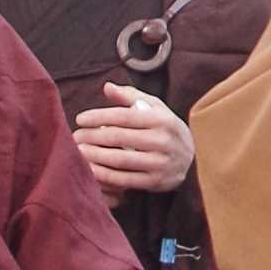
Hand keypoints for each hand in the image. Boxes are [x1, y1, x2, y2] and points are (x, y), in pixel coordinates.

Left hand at [75, 84, 193, 196]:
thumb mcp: (156, 108)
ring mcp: (160, 163)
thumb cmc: (167, 129)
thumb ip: (131, 96)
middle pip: (119, 137)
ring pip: (121, 160)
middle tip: (75, 136)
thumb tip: (107, 87)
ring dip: (95, 156)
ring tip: (79, 152)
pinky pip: (125, 180)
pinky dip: (105, 176)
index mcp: (162, 119)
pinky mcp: (156, 182)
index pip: (124, 116)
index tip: (80, 119)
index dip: (99, 117)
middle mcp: (163, 141)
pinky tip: (91, 170)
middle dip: (92, 136)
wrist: (195, 160)